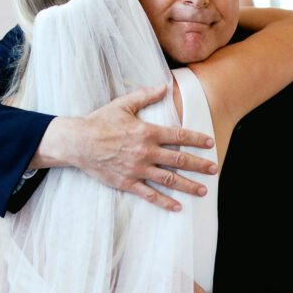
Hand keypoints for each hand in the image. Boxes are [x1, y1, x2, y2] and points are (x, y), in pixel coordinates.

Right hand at [34, 85, 216, 211]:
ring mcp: (137, 169)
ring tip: (203, 190)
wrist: (78, 143)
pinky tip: (178, 206)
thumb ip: (145, 95)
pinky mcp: (127, 182)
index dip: (197, 139)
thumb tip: (164, 86)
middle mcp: (146, 152)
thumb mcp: (122, 104)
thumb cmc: (99, 122)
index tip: (210, 143)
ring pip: (168, 179)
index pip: (178, 136)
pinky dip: (165, 202)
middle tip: (214, 169)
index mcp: (147, 132)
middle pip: (179, 160)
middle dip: (199, 165)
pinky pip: (150, 194)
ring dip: (188, 185)